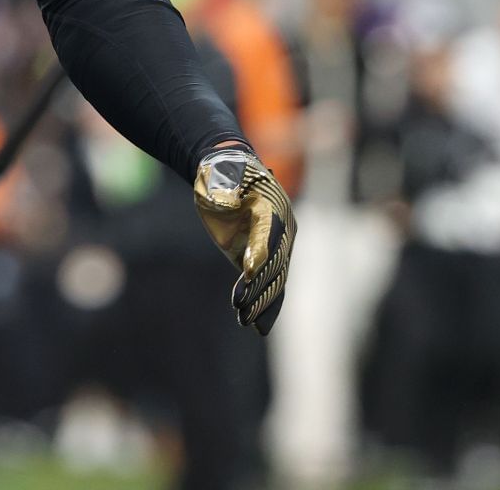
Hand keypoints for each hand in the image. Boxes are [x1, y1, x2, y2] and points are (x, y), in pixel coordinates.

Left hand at [193, 147, 295, 334]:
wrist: (225, 173)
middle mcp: (279, 229)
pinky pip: (270, 283)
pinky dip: (266, 304)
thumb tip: (225, 200)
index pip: (266, 235)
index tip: (246, 273)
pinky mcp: (262, 257)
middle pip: (273, 263)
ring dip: (261, 301)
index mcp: (271, 208)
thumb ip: (224, 188)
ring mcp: (274, 245)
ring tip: (247, 322)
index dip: (258, 254)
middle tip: (244, 308)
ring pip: (273, 278)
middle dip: (259, 287)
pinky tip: (258, 326)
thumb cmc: (221, 173)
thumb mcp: (219, 177)